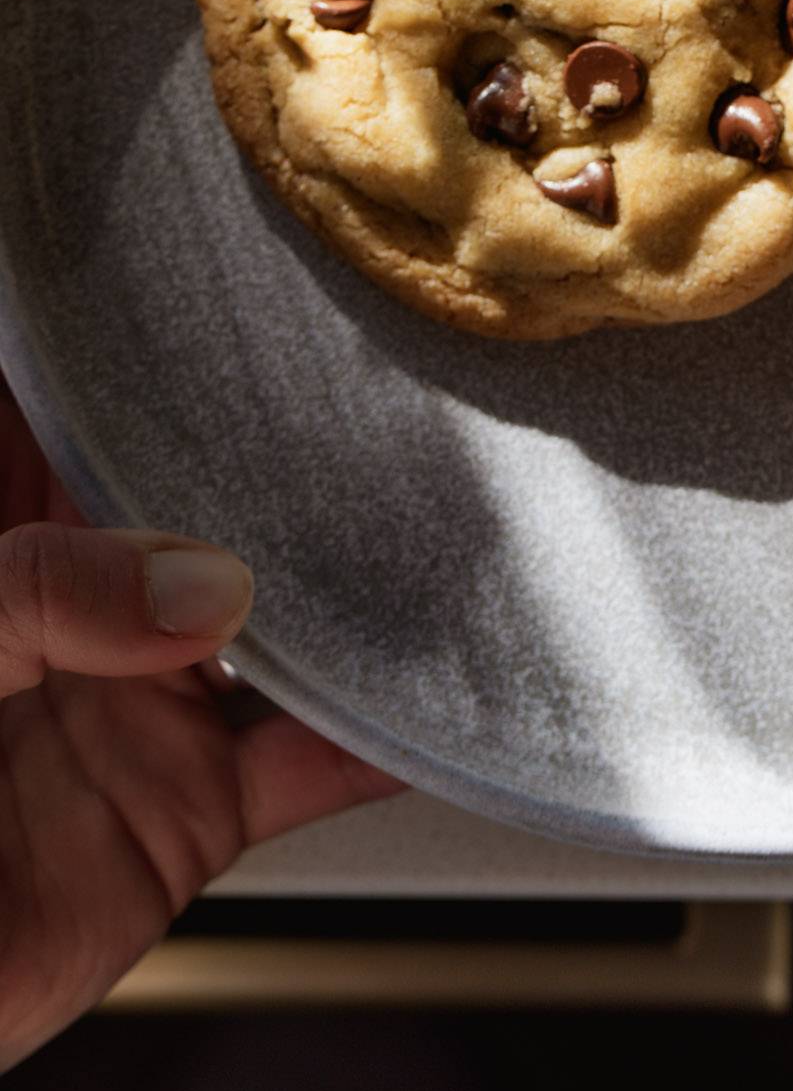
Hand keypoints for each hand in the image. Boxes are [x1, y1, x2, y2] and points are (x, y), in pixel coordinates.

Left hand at [0, 390, 399, 1069]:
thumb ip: (41, 594)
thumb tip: (203, 589)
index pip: (80, 403)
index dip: (157, 344)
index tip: (253, 281)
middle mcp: (77, 599)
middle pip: (207, 500)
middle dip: (294, 453)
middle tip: (396, 397)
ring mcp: (137, 700)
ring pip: (282, 622)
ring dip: (361, 590)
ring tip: (452, 532)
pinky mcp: (184, 810)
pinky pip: (310, 767)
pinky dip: (383, 745)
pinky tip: (440, 705)